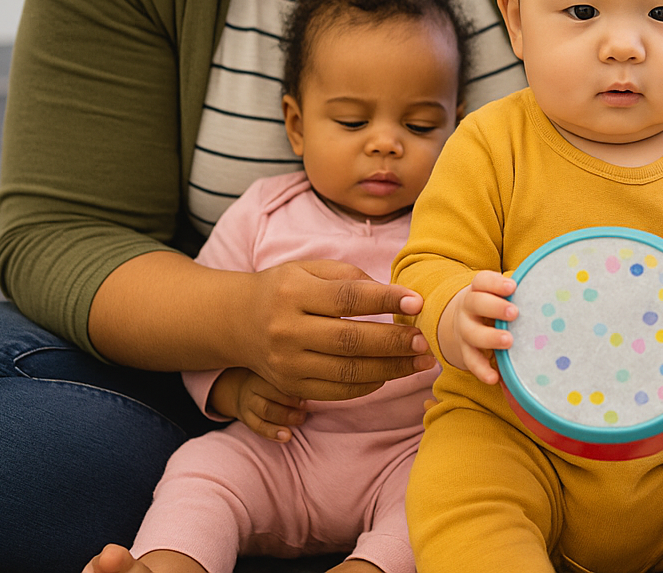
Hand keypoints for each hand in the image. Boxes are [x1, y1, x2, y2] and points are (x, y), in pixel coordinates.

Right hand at [209, 367, 307, 441]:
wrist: (240, 386)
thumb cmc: (271, 378)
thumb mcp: (279, 369)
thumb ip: (295, 374)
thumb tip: (324, 380)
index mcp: (265, 370)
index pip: (279, 377)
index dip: (296, 386)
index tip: (311, 391)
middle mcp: (254, 385)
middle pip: (272, 393)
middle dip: (292, 402)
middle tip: (307, 407)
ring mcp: (248, 402)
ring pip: (266, 410)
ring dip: (285, 417)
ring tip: (301, 420)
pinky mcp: (246, 417)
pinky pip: (257, 426)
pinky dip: (272, 432)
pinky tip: (287, 436)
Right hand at [241, 259, 435, 400]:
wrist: (235, 320)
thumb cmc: (285, 289)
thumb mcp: (310, 269)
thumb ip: (350, 278)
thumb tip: (396, 296)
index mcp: (293, 293)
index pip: (347, 298)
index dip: (385, 300)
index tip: (417, 302)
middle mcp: (287, 330)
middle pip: (350, 341)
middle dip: (394, 343)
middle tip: (426, 341)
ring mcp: (287, 363)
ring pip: (347, 372)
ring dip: (391, 369)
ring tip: (420, 361)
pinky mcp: (290, 386)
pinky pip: (337, 392)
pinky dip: (368, 385)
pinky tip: (390, 374)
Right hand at [439, 269, 518, 383]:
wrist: (466, 320)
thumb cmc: (495, 304)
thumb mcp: (501, 295)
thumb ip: (520, 293)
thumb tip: (554, 292)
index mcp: (479, 290)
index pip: (482, 281)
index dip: (495, 283)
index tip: (512, 287)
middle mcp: (468, 308)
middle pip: (476, 303)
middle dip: (495, 307)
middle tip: (514, 313)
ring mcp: (465, 330)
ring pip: (472, 333)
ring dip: (490, 337)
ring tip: (508, 341)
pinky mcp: (466, 351)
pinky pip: (471, 361)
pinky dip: (482, 370)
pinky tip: (494, 378)